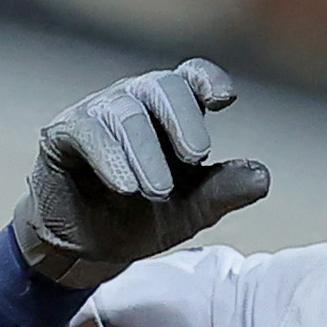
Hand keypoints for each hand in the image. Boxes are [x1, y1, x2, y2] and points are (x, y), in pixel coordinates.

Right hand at [16, 61, 274, 290]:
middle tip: (196, 157)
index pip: (192, 77)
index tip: (225, 100)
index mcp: (170, 111)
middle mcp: (135, 101)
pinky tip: (126, 185)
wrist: (87, 249)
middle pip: (162, 86)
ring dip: (145, 152)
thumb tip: (263, 177)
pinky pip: (87, 131)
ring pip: (126, 113)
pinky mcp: (62, 133)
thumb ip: (224, 191)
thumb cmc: (140, 218)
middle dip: (183, 119)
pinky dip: (109, 157)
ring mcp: (98, 113)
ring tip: (158, 192)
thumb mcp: (190, 210)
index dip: (208, 80)